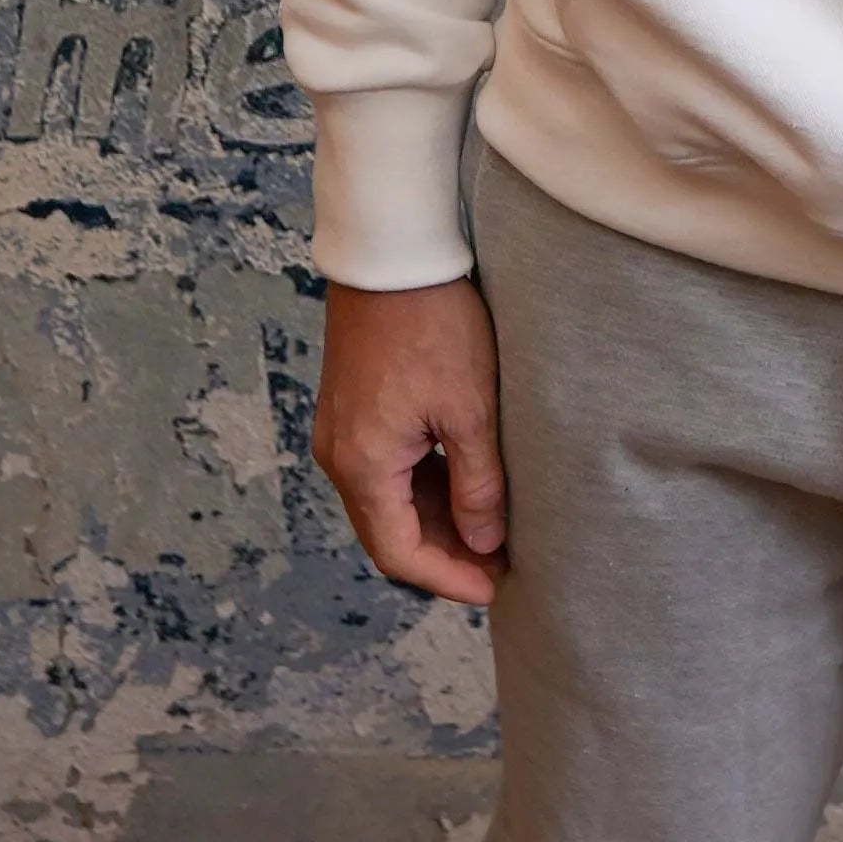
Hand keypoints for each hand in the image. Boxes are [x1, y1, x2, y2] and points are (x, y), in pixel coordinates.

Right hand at [312, 276, 507, 604]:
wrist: (392, 253)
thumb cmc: (433, 323)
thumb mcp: (469, 408)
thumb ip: (478, 483)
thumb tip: (483, 542)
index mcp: (364, 464)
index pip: (400, 553)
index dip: (448, 578)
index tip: (495, 588)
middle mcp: (340, 456)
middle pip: (390, 531)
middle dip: (445, 554)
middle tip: (502, 563)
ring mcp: (342, 431)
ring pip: (389, 501)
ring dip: (436, 521)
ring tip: (493, 528)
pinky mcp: (352, 409)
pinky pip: (385, 468)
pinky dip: (424, 487)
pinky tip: (465, 484)